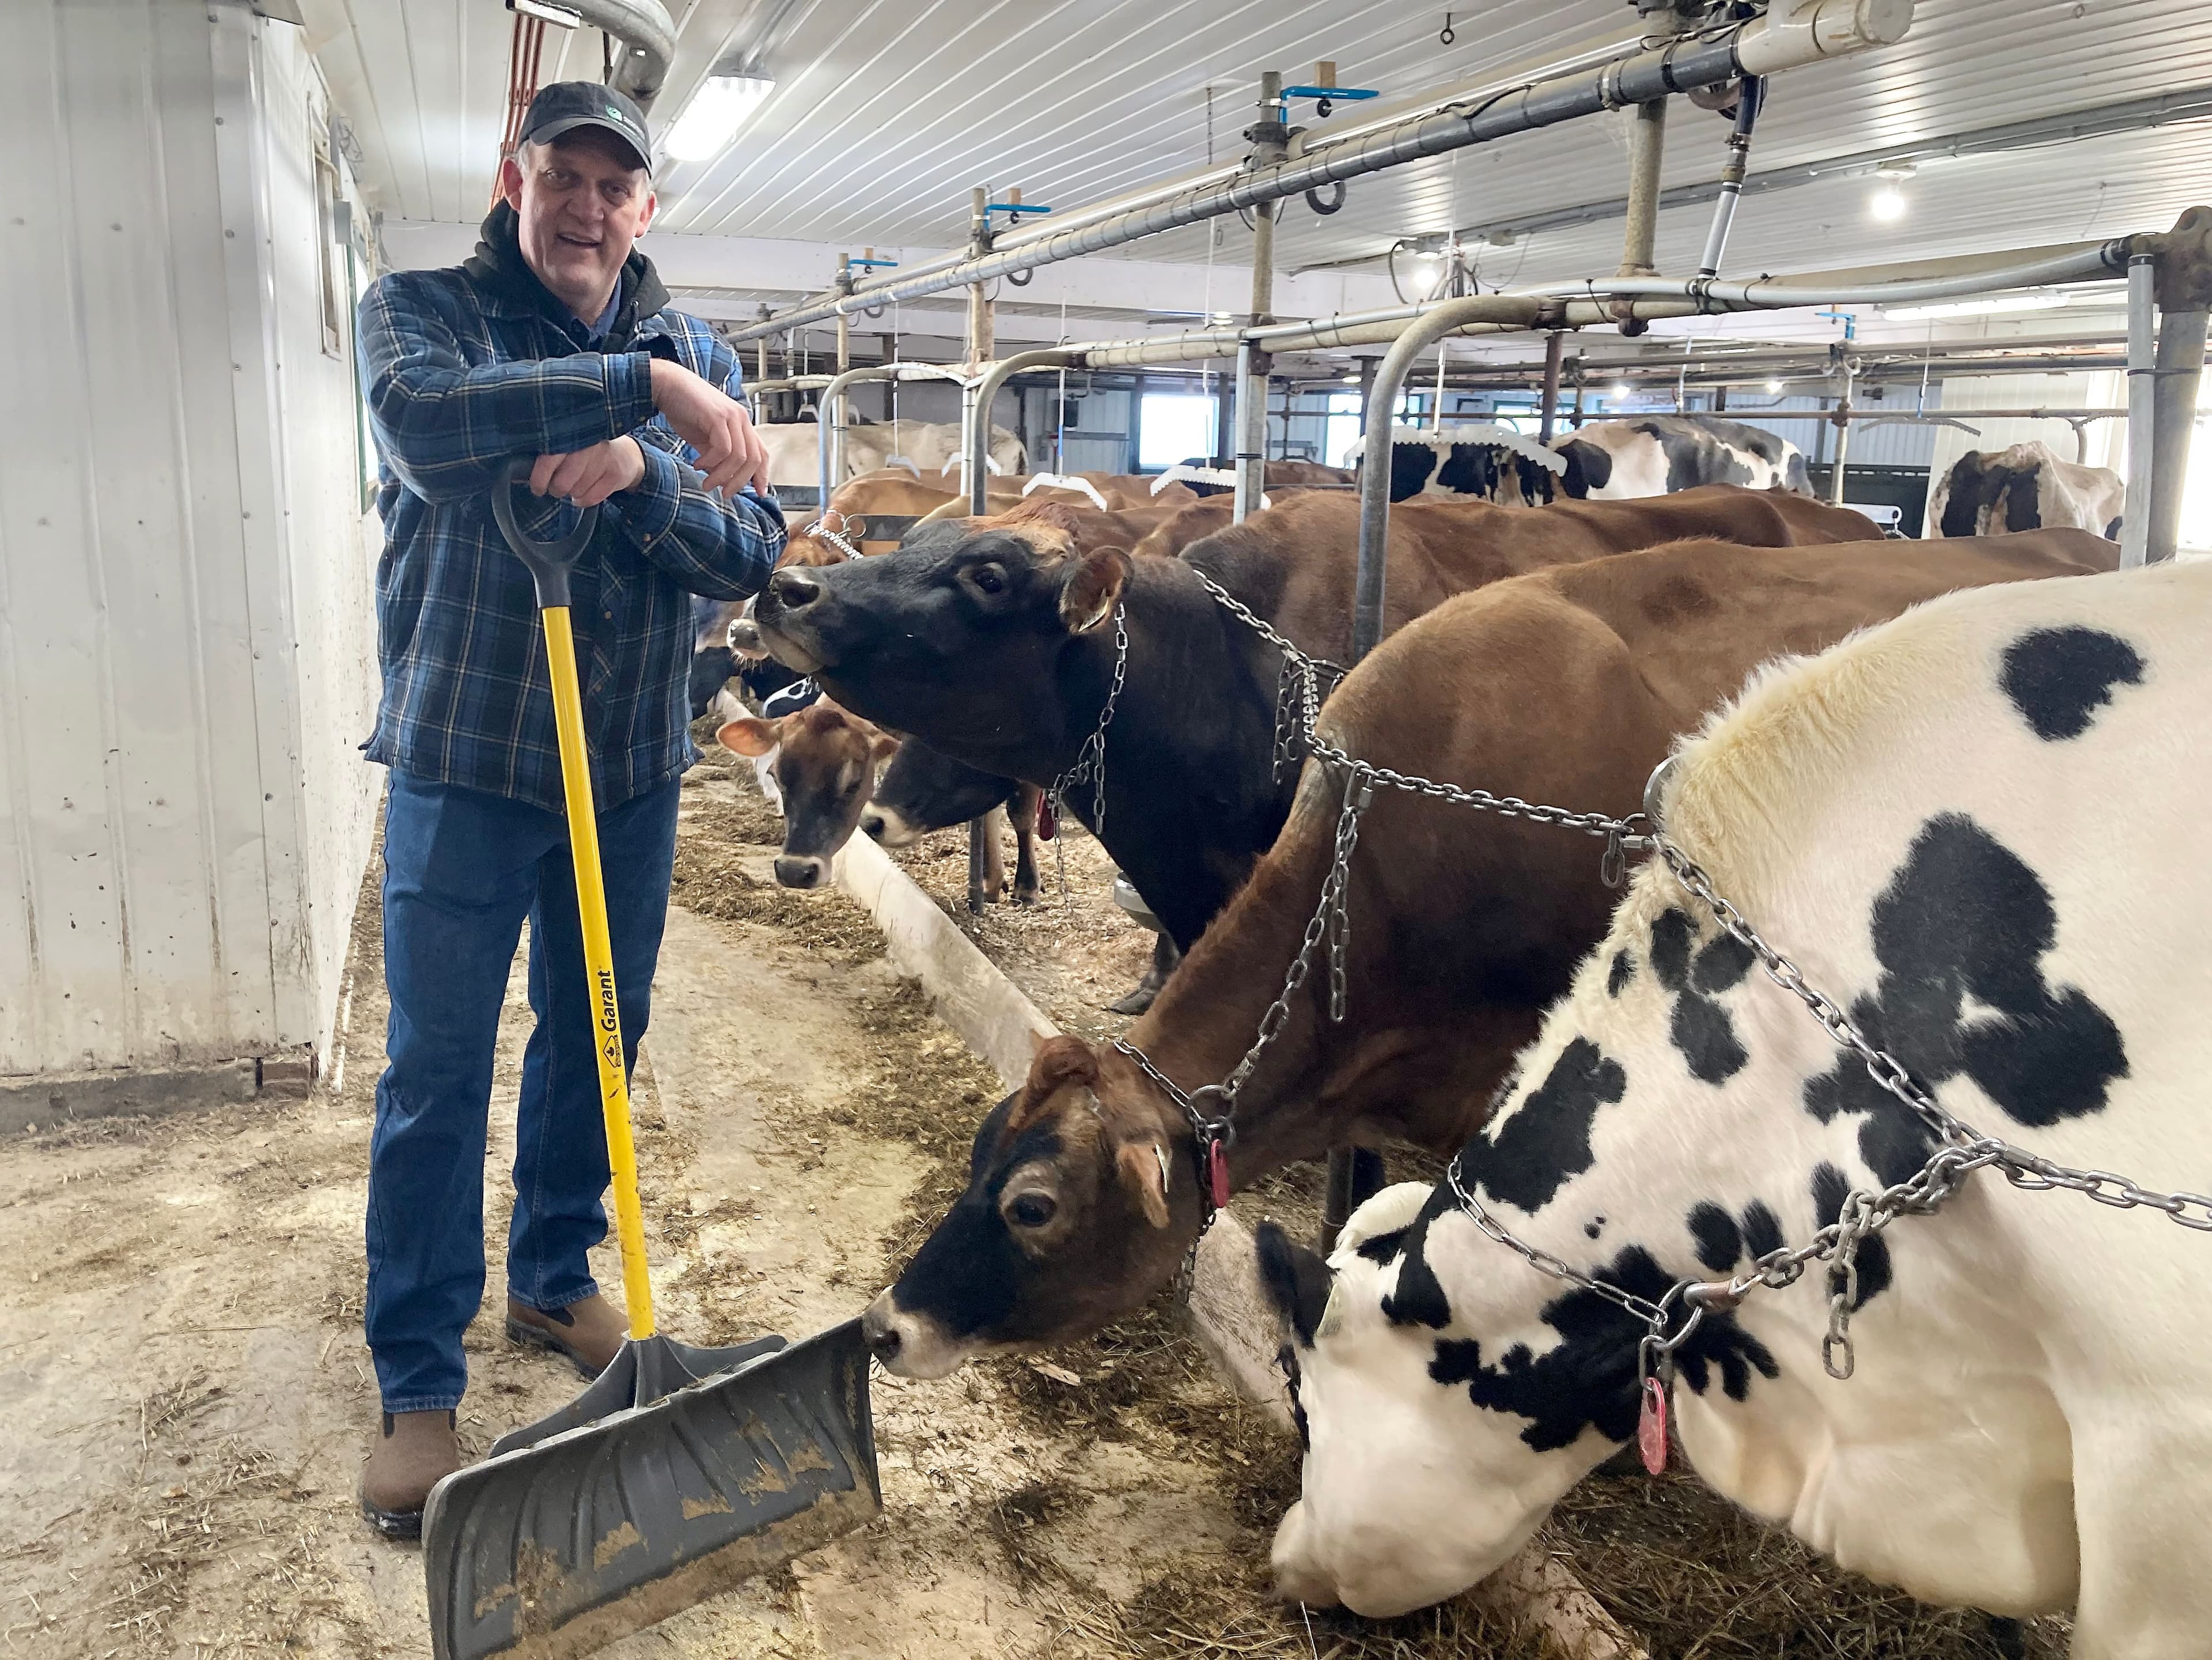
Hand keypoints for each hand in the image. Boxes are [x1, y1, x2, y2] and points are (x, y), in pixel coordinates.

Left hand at [530, 437, 645, 507]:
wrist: (628, 455)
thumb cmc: (588, 452)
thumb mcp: (569, 446)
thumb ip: (549, 454)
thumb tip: (520, 472)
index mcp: (570, 434)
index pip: (548, 459)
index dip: (539, 478)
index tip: (537, 487)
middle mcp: (588, 444)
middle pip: (562, 481)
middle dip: (557, 489)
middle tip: (559, 487)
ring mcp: (603, 458)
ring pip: (576, 491)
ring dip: (573, 493)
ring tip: (576, 484)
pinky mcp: (615, 474)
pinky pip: (590, 498)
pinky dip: (584, 500)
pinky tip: (585, 492)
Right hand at [649, 358, 770, 495]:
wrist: (667, 385)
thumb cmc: (685, 410)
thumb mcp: (705, 439)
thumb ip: (717, 457)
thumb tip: (723, 480)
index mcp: (742, 423)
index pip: (762, 453)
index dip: (762, 475)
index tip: (759, 493)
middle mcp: (741, 418)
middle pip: (754, 460)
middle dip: (740, 482)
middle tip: (725, 493)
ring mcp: (731, 416)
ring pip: (739, 457)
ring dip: (722, 476)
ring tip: (706, 483)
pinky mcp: (717, 417)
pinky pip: (723, 449)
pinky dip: (711, 462)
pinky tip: (698, 465)